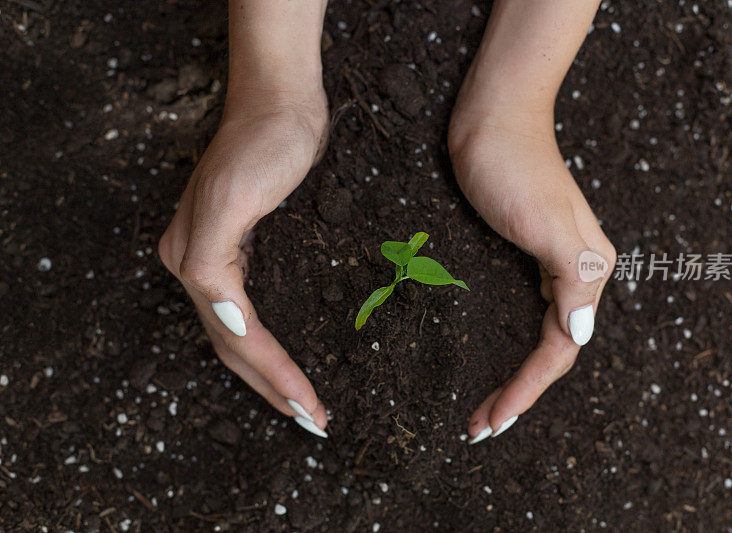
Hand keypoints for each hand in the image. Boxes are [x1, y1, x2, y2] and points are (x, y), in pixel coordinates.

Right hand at [158, 90, 330, 437]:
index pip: (239, 339)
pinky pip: (252, 312)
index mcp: (195, 261)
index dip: (274, 377)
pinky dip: (268, 344)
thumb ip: (213, 261)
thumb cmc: (264, 142)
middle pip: (235, 348)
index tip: (311, 409)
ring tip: (300, 405)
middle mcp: (197, 266)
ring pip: (240, 337)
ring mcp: (217, 258)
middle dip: (272, 389)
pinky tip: (286, 357)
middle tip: (313, 423)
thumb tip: (223, 318)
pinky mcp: (241, 249)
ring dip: (269, 375)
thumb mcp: (235, 196)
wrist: (280, 100)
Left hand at [449, 99, 615, 443]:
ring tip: (485, 408)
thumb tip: (582, 332)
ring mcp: (553, 265)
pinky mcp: (528, 254)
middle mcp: (577, 275)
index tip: (491, 422)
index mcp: (587, 273)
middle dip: (518, 393)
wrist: (491, 120)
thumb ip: (571, 276)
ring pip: (539, 337)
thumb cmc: (512, 167)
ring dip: (515, 375)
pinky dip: (509, 343)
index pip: (559, 351)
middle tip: (480, 428)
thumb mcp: (542, 222)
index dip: (526, 391)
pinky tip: (497, 357)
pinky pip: (527, 313)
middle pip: (550, 352)